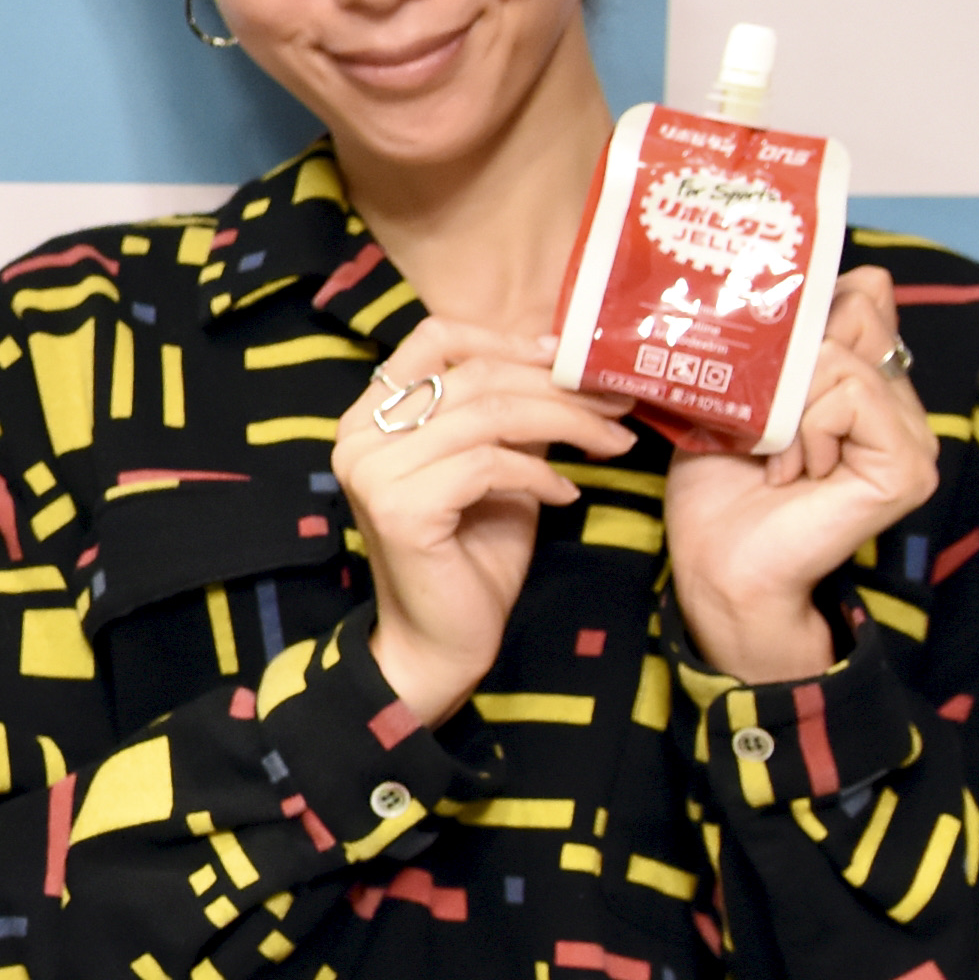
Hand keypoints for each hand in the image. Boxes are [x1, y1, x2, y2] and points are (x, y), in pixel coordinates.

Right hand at [328, 319, 637, 726]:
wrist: (442, 641)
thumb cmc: (472, 555)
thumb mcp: (497, 469)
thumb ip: (511, 418)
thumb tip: (564, 364)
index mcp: (372, 416)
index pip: (433, 338)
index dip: (505, 338)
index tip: (566, 359)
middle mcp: (360, 435)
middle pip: (476, 375)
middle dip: (559, 386)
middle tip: (618, 402)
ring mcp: (374, 471)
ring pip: (489, 415)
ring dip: (566, 425)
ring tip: (612, 444)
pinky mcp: (400, 509)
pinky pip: (488, 465)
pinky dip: (540, 474)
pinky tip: (567, 495)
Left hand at [665, 265, 940, 683]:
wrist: (717, 563)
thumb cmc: (717, 485)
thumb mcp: (734, 394)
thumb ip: (769, 344)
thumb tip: (766, 278)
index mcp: (867, 383)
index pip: (865, 296)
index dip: (810, 306)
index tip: (761, 349)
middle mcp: (901, 403)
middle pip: (858, 313)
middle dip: (788, 355)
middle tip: (759, 417)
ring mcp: (913, 436)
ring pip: (846, 356)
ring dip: (786, 401)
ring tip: (772, 453)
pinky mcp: (908, 465)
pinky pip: (854, 396)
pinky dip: (806, 426)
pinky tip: (792, 472)